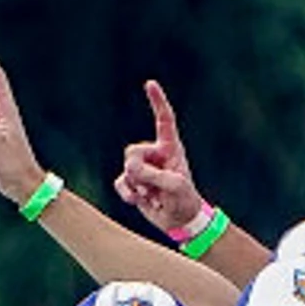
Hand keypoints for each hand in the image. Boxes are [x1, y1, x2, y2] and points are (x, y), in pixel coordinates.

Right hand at [110, 80, 208, 238]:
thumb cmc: (184, 200)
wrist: (180, 221)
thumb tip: (130, 169)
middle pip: (132, 151)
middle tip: (151, 188)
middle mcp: (155, 154)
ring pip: (126, 168)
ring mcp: (143, 168)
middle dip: (138, 171)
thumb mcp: (175, 186)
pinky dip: (127, 194)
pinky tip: (139, 201)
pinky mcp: (134, 183)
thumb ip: (153, 175)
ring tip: (151, 197)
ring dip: (136, 186)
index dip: (157, 101)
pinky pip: (120, 182)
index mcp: (171, 148)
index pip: (164, 120)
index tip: (150, 84)